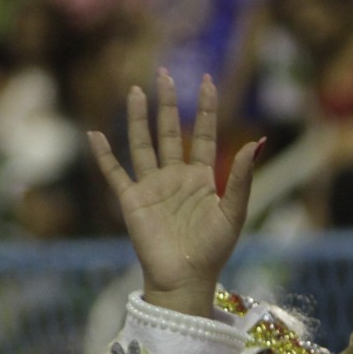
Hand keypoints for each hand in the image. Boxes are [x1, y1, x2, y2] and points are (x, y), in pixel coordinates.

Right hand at [89, 70, 259, 316]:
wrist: (184, 280)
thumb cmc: (212, 252)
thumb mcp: (234, 212)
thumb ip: (244, 177)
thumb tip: (258, 140)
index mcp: (202, 179)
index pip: (204, 135)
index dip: (206, 108)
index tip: (207, 80)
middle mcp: (175, 178)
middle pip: (170, 132)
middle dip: (168, 103)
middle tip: (165, 74)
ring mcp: (152, 188)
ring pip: (143, 144)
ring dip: (138, 118)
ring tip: (135, 90)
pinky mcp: (132, 201)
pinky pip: (115, 173)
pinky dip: (104, 155)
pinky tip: (94, 134)